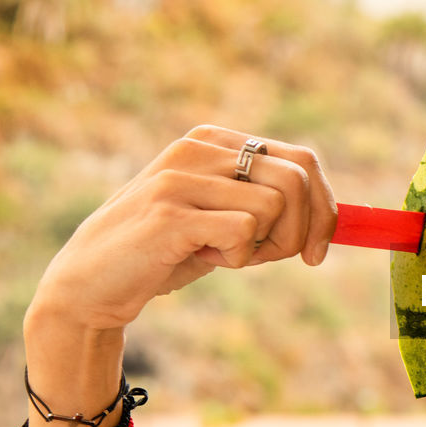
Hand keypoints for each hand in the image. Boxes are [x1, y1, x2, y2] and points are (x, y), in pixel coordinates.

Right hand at [30, 125, 337, 331]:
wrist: (93, 284)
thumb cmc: (167, 253)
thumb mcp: (223, 219)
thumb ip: (268, 207)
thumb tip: (333, 218)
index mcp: (215, 142)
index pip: (302, 160)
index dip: (325, 208)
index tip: (318, 250)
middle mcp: (199, 148)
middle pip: (298, 179)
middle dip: (304, 230)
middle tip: (274, 258)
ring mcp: (181, 177)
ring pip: (276, 206)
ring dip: (265, 246)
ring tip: (226, 255)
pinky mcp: (170, 213)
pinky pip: (244, 231)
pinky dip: (238, 257)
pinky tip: (205, 259)